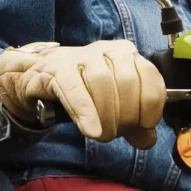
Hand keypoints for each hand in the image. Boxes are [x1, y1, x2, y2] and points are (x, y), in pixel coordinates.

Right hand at [0, 40, 166, 148]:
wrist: (39, 77)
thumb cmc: (82, 89)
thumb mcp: (113, 106)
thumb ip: (132, 122)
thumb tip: (147, 140)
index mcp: (125, 54)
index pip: (149, 75)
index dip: (151, 104)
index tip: (145, 125)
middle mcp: (105, 50)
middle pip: (126, 82)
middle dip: (126, 115)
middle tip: (117, 134)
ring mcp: (79, 57)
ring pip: (101, 83)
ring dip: (106, 116)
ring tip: (102, 135)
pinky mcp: (56, 69)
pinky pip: (74, 89)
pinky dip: (85, 111)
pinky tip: (90, 130)